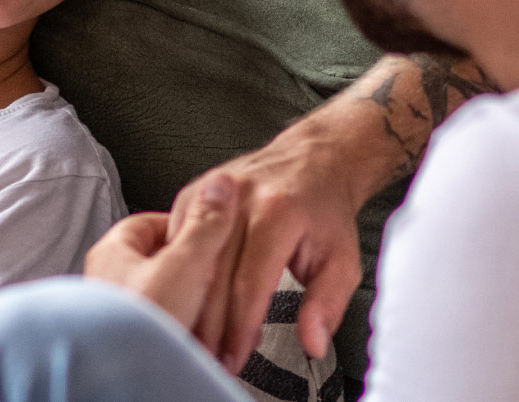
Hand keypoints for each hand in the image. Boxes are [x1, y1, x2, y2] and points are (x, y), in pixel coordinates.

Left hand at [83, 174, 241, 328]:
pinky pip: (164, 329)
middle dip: (196, 272)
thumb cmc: (142, 324)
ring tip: (218, 316)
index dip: (187, 226)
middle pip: (160, 262)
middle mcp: (108, 281)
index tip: (213, 233)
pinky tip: (203, 342)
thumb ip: (206, 225)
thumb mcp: (185, 263)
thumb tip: (221, 185)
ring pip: (164, 299)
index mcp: (114, 251)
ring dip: (194, 306)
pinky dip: (186, 332)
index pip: (152, 223)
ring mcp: (117, 314)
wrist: (125, 380)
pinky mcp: (130, 343)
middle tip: (222, 279)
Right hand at [169, 112, 371, 369]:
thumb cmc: (324, 211)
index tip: (237, 357)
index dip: (239, 328)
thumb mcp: (341, 260)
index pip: (249, 283)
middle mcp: (240, 197)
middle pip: (213, 276)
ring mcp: (211, 193)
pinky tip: (185, 300)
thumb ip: (326, 304)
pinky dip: (179, 276)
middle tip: (214, 357)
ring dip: (191, 304)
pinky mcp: (192, 194)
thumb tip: (312, 343)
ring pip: (189, 262)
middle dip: (212, 326)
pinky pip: (176, 243)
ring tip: (199, 337)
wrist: (313, 160)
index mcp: (277, 213)